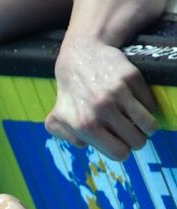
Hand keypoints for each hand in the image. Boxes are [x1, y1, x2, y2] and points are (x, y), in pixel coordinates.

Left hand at [47, 38, 157, 160]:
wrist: (80, 55)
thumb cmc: (70, 93)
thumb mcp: (57, 119)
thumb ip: (68, 139)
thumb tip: (86, 146)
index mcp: (84, 125)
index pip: (119, 153)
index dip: (122, 150)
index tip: (120, 143)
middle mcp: (101, 110)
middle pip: (137, 142)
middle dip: (135, 139)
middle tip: (129, 131)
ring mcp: (117, 92)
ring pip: (149, 125)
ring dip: (147, 126)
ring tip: (137, 121)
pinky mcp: (131, 77)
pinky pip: (150, 104)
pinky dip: (146, 106)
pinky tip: (134, 102)